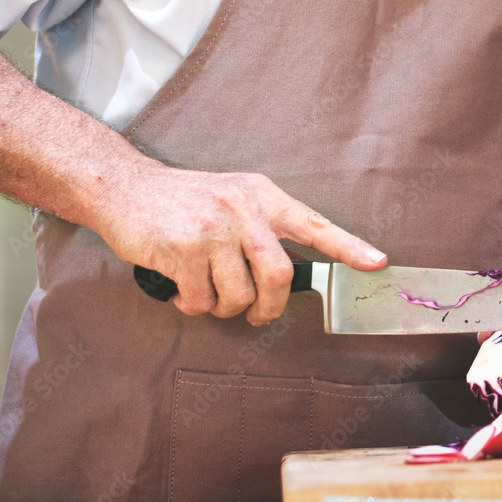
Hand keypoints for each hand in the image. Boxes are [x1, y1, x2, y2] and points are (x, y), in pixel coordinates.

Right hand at [98, 158, 386, 325]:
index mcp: (260, 195)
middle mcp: (242, 208)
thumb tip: (285, 276)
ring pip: (239, 296)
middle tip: (254, 315)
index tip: (377, 262)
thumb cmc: (180, 199)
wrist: (123, 187)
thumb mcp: (229, 195)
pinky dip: (191, 305)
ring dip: (221, 306)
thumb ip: (259, 226)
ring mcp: (213, 228)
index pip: (312, 223)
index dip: (347, 246)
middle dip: (268, 308)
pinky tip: (179, 287)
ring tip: (203, 290)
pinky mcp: (183, 248)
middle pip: (280, 276)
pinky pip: (201, 301)